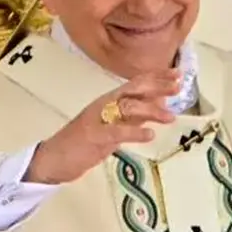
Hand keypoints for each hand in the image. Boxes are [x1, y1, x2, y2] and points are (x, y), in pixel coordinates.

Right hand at [24, 70, 179, 184]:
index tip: (178, 73)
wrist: (53, 158)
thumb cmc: (85, 142)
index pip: (136, 83)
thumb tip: (160, 104)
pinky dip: (134, 131)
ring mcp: (98, 119)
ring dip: (151, 110)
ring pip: (127, 107)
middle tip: (178, 85)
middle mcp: (104, 105)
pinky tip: (150, 134)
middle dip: (157, 85)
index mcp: (109, 100)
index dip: (157, 77)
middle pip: (134, 89)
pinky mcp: (93, 137)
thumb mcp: (114, 125)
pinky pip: (116, 131)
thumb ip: (135, 115)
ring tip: (171, 116)